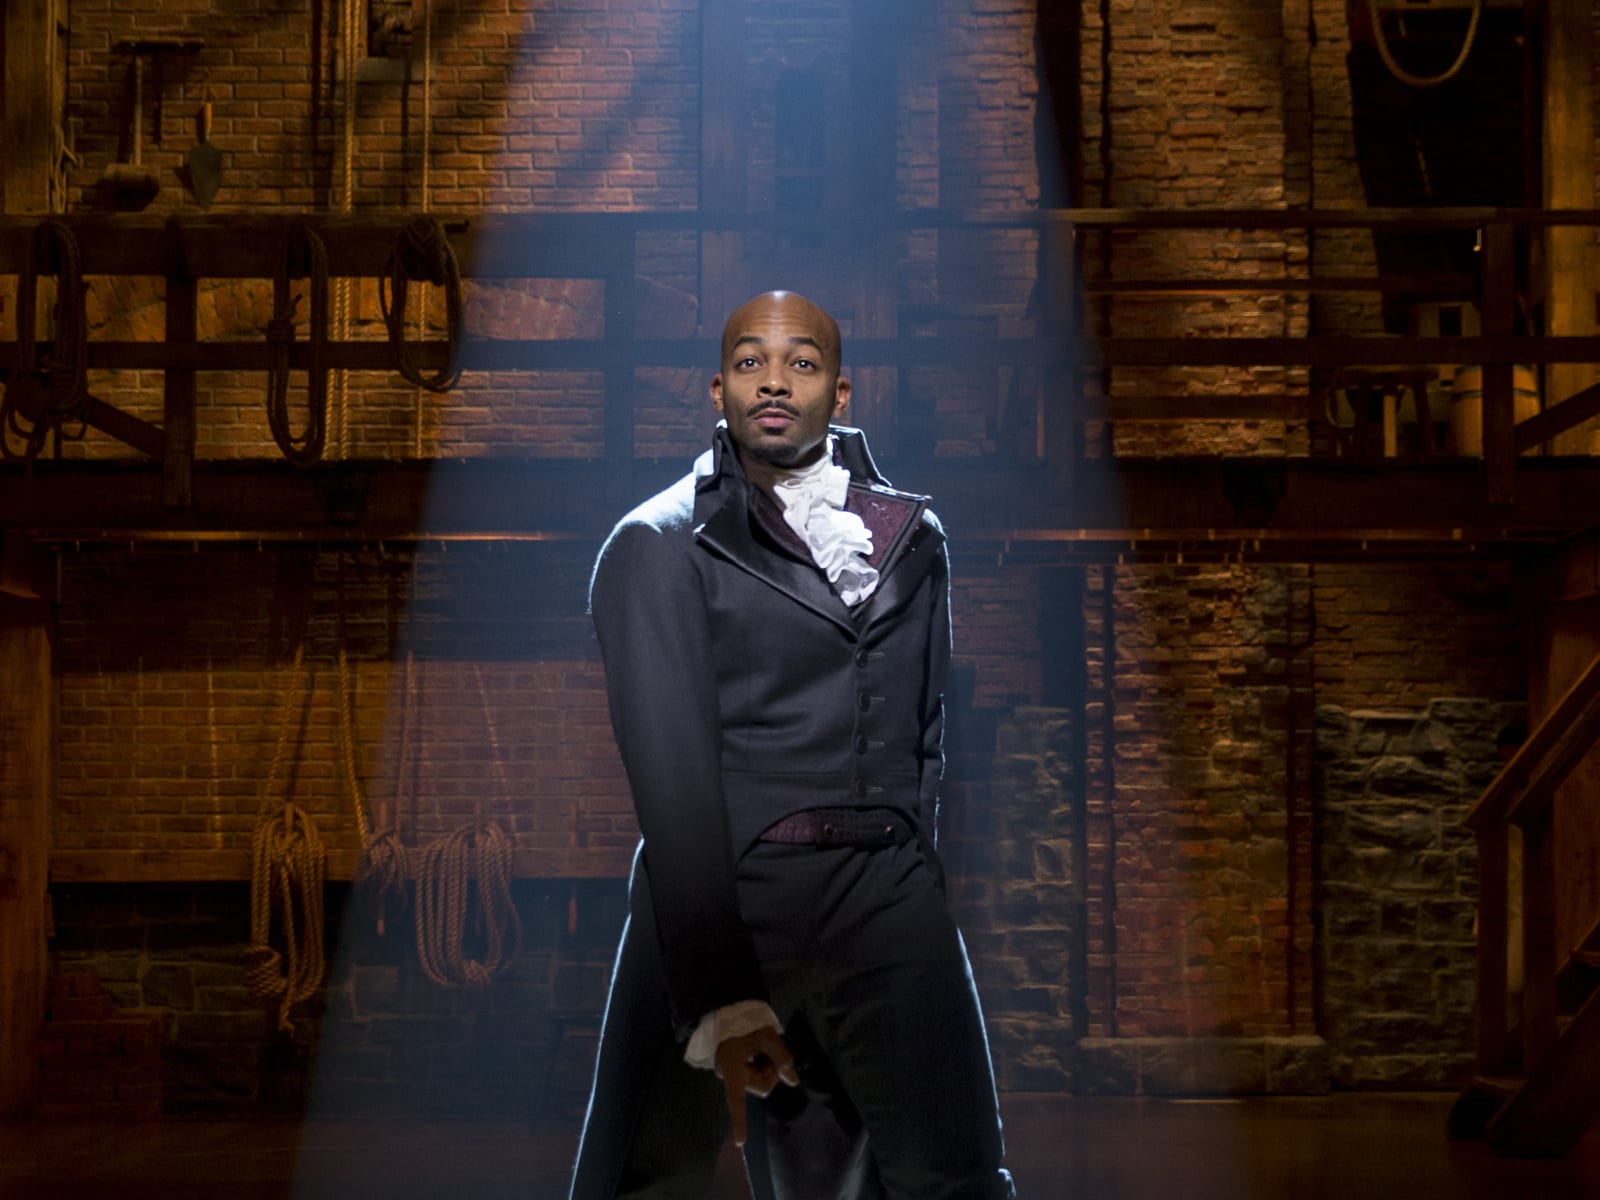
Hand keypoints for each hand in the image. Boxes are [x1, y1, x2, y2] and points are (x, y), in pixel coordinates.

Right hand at [713, 1025, 798, 1145]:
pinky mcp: (732, 1067)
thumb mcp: (769, 1036)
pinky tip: (756, 1049)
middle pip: (759, 1085)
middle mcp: (727, 1074)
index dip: (740, 1121)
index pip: (736, 1099)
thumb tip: (793, 1082)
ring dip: (766, 1065)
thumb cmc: (747, 1021)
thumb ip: (783, 1059)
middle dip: (770, 1070)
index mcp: (732, 1068)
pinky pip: (752, 1073)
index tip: (740, 1142)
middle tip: (768, 1049)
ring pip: (758, 1080)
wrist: (730, 1006)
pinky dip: (760, 1063)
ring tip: (760, 1046)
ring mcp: (728, 1071)